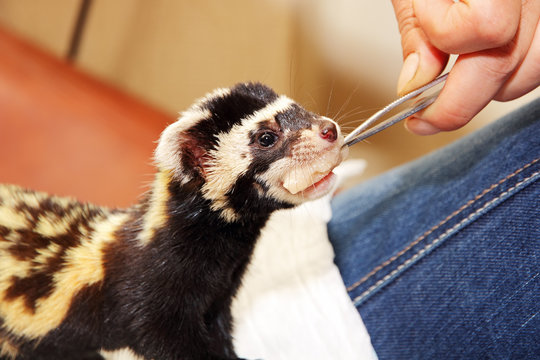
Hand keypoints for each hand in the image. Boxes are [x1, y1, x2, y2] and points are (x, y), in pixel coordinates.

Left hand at [392, 0, 539, 134]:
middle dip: (457, 103)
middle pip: (510, 64)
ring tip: (455, 84)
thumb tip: (415, 84)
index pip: (485, 26)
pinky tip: (484, 66)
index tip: (414, 62)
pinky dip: (512, 73)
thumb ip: (417, 31)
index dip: (442, 42)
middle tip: (423, 119)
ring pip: (533, 71)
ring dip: (489, 88)